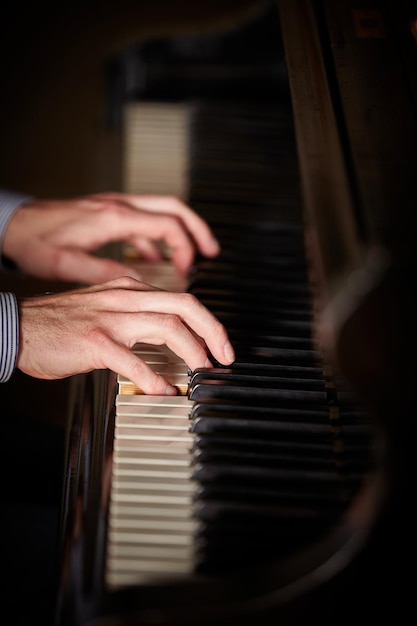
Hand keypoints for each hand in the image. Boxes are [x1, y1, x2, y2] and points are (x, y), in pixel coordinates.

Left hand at [2, 192, 219, 283]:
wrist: (13, 224)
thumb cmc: (34, 241)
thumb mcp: (69, 264)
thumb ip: (107, 274)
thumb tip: (140, 285)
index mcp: (114, 218)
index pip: (167, 224)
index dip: (186, 246)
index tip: (190, 268)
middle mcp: (119, 207)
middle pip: (174, 208)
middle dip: (198, 229)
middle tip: (211, 252)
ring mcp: (114, 208)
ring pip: (161, 212)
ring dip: (180, 232)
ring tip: (192, 257)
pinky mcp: (108, 215)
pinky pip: (144, 222)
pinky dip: (157, 239)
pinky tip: (155, 260)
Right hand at [17, 277, 234, 394]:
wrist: (18, 326)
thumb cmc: (59, 323)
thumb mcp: (104, 308)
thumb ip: (134, 316)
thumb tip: (166, 337)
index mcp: (128, 289)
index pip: (181, 298)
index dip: (207, 321)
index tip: (219, 343)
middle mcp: (124, 297)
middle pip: (185, 305)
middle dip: (213, 331)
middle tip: (224, 356)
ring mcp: (110, 317)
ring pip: (168, 326)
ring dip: (193, 352)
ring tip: (202, 371)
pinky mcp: (94, 340)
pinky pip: (133, 360)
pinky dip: (155, 378)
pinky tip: (164, 391)